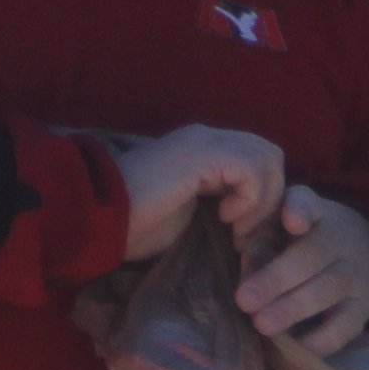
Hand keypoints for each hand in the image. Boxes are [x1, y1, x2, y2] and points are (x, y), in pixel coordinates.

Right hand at [111, 123, 285, 261]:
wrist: (98, 218)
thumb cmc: (133, 225)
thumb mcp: (188, 216)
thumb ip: (219, 206)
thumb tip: (248, 222)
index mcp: (202, 149)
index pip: (257, 158)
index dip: (262, 196)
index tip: (242, 232)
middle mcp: (206, 137)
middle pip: (269, 153)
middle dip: (270, 196)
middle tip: (244, 231)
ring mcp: (203, 141)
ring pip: (268, 157)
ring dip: (261, 200)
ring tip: (235, 227)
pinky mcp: (201, 154)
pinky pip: (251, 168)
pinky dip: (249, 198)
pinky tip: (224, 217)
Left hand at [236, 187, 368, 351]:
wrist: (363, 252)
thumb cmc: (303, 241)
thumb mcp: (283, 223)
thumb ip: (260, 232)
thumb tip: (239, 253)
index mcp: (314, 212)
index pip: (307, 202)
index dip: (300, 210)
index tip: (291, 221)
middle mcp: (339, 239)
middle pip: (312, 256)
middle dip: (276, 280)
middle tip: (244, 300)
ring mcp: (356, 275)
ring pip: (328, 290)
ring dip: (293, 309)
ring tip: (261, 325)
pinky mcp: (363, 308)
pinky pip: (346, 326)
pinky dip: (321, 338)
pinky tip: (294, 346)